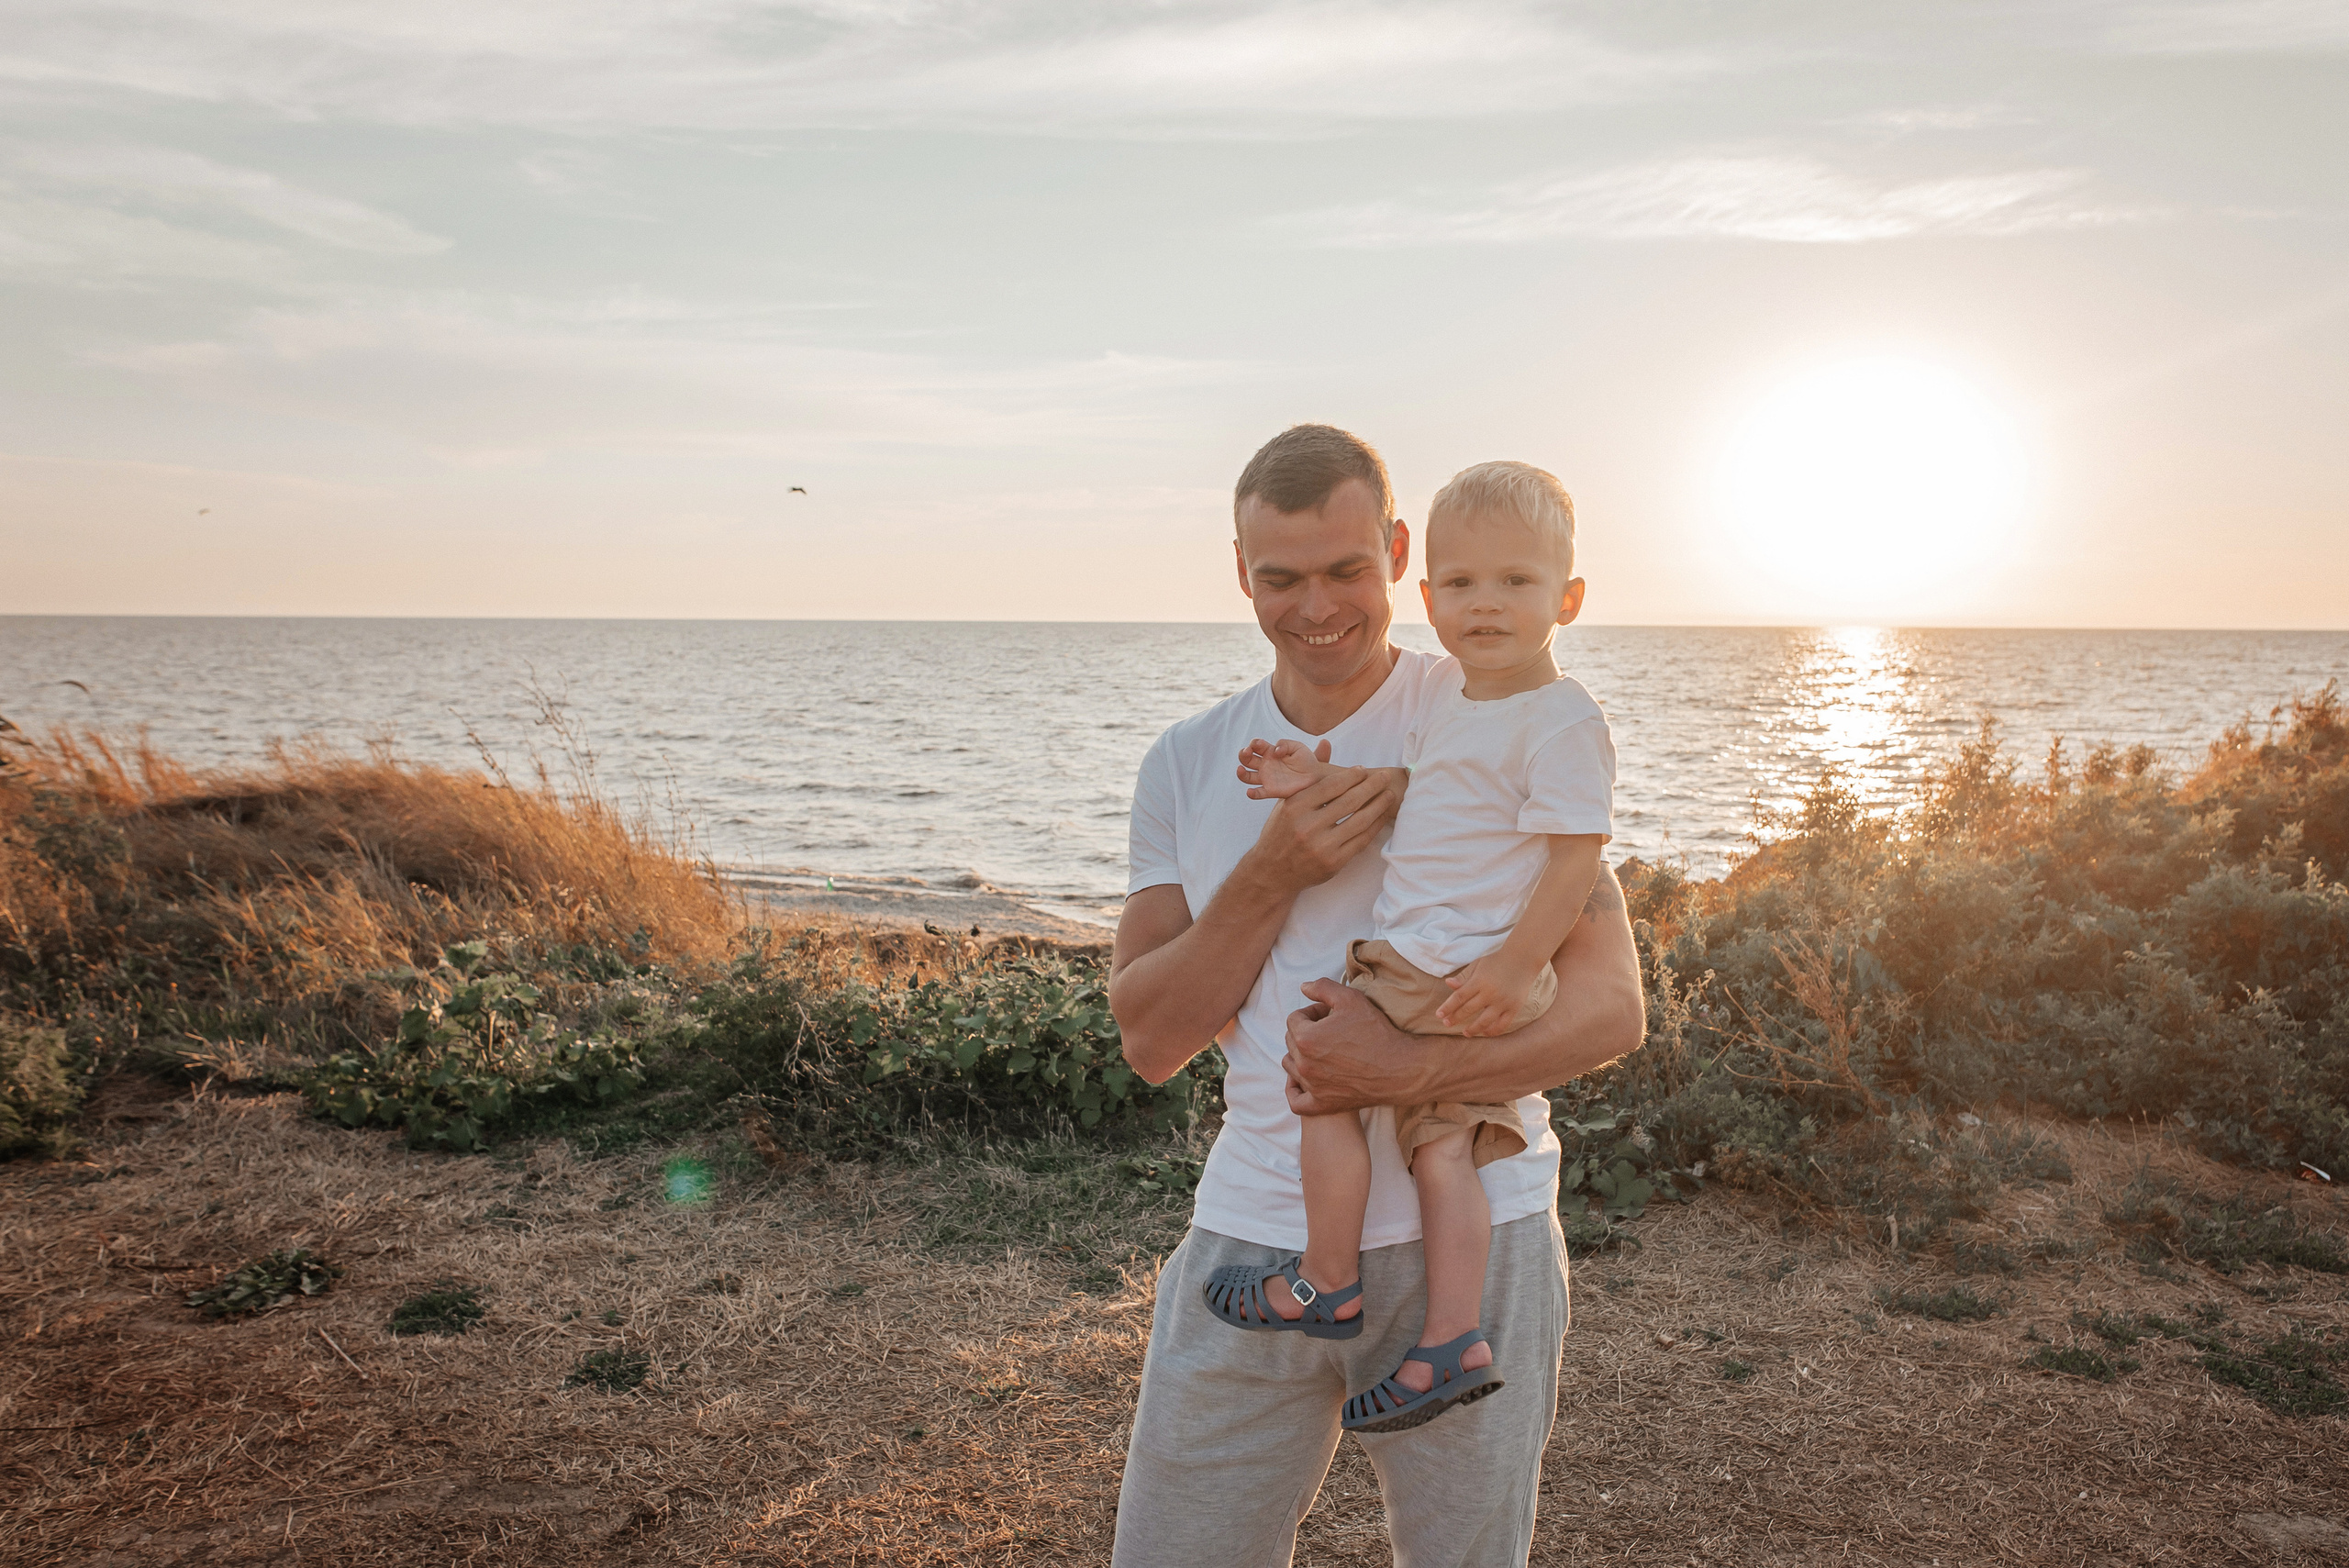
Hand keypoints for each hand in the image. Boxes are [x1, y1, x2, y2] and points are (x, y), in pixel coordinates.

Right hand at [1237, 737, 1333, 799]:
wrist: (1316, 777)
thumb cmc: (1307, 761)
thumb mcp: (1298, 747)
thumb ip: (1286, 744)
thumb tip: (1275, 750)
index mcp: (1270, 752)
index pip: (1256, 746)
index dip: (1254, 744)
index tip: (1259, 744)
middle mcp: (1265, 765)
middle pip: (1246, 759)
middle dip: (1243, 754)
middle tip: (1247, 752)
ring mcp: (1267, 778)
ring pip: (1247, 776)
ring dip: (1241, 773)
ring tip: (1240, 770)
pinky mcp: (1271, 790)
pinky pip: (1258, 793)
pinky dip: (1252, 794)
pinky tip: (1250, 792)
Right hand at [1239, 759, 1399, 895]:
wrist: (1272, 871)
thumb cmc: (1280, 832)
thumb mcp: (1286, 802)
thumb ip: (1309, 775)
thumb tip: (1326, 744)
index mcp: (1295, 807)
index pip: (1330, 786)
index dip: (1350, 776)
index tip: (1363, 769)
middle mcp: (1307, 826)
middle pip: (1349, 802)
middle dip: (1371, 787)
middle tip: (1384, 777)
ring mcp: (1321, 847)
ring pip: (1359, 821)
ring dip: (1379, 806)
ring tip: (1390, 794)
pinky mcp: (1333, 863)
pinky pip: (1361, 841)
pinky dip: (1374, 827)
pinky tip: (1382, 816)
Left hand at [1282, 977, 1425, 1115]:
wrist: (1400, 1069)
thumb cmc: (1377, 1032)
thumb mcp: (1351, 999)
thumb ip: (1323, 988)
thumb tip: (1303, 987)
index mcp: (1306, 1037)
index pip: (1295, 1018)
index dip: (1312, 1012)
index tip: (1329, 1014)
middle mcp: (1304, 1064)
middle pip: (1291, 1041)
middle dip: (1307, 1030)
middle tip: (1331, 1030)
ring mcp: (1312, 1086)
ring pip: (1291, 1066)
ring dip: (1301, 1055)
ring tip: (1323, 1050)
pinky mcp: (1322, 1104)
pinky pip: (1296, 1100)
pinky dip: (1296, 1090)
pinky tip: (1305, 1080)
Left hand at [1436, 955, 1534, 1036]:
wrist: (1523, 959)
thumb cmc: (1497, 961)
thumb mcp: (1478, 964)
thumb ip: (1464, 976)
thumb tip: (1448, 984)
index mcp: (1479, 981)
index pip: (1459, 997)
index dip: (1448, 1007)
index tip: (1439, 1015)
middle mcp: (1490, 993)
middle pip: (1469, 1009)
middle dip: (1456, 1018)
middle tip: (1446, 1024)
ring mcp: (1503, 1002)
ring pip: (1485, 1021)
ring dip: (1473, 1029)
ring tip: (1465, 1032)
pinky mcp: (1514, 1008)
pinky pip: (1502, 1025)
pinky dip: (1493, 1031)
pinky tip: (1485, 1032)